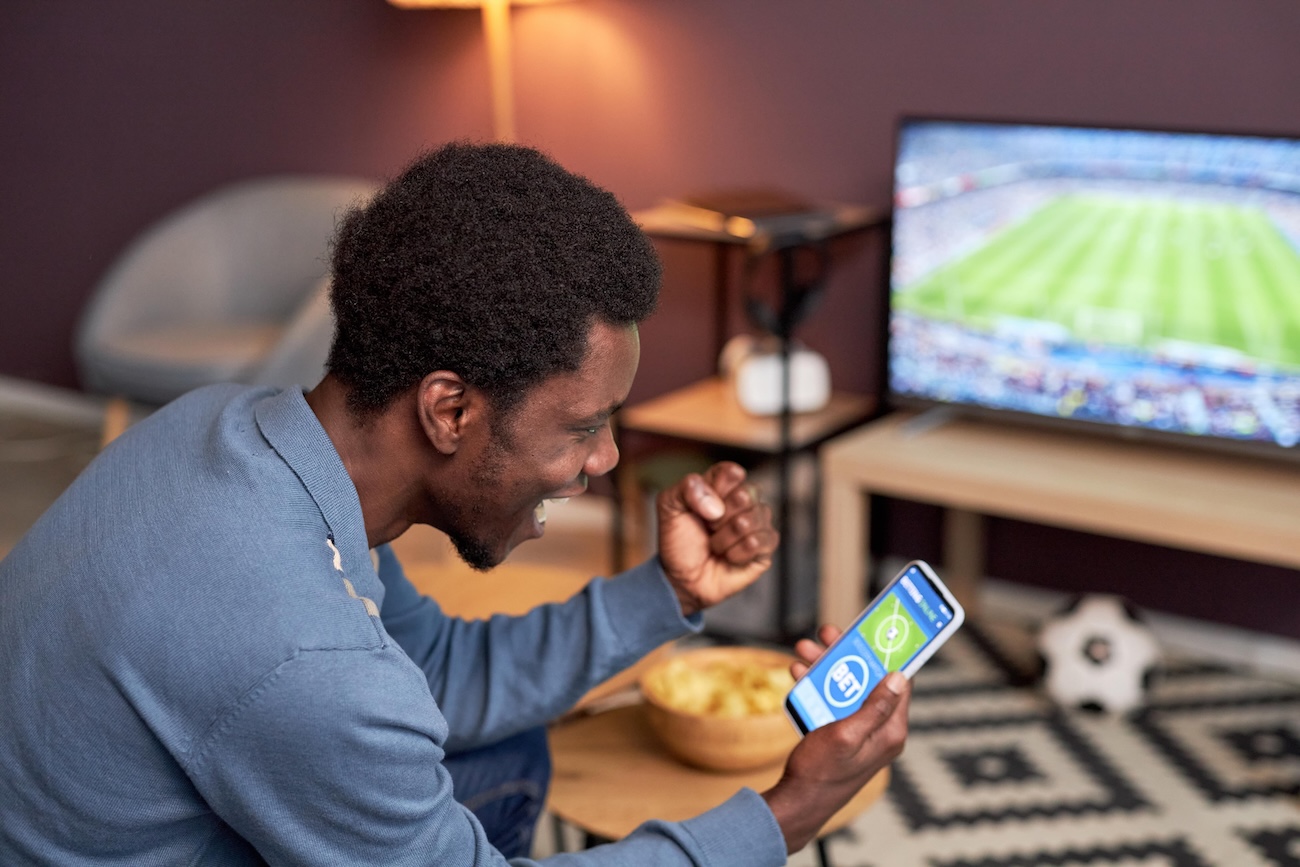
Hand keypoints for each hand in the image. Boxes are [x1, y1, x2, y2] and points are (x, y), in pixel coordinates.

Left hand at [655, 461, 778, 616]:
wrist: (681, 577)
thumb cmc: (678, 540)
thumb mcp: (669, 506)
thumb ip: (687, 489)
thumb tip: (717, 506)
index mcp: (723, 485)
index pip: (732, 472)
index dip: (716, 490)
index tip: (701, 507)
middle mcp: (745, 501)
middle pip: (746, 495)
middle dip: (719, 518)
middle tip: (708, 528)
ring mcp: (758, 523)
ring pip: (752, 520)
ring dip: (725, 538)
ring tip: (715, 545)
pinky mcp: (765, 548)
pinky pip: (760, 541)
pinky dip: (737, 553)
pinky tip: (729, 557)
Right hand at [763, 626, 911, 853]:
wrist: (797, 802)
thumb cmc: (821, 773)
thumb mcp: (847, 734)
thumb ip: (875, 706)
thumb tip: (900, 677)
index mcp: (891, 731)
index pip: (901, 682)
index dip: (889, 654)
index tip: (877, 632)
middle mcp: (880, 729)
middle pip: (869, 679)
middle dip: (846, 654)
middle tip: (827, 634)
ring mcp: (861, 731)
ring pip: (848, 687)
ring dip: (826, 666)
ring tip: (804, 650)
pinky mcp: (843, 734)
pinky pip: (834, 701)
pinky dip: (818, 686)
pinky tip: (799, 674)